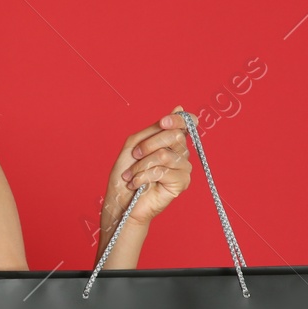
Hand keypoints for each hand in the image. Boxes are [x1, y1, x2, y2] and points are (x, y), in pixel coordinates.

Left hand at [104, 105, 193, 228]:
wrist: (120, 201)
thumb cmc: (126, 174)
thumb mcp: (135, 144)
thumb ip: (155, 128)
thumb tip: (179, 108)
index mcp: (171, 141)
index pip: (187, 123)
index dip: (179, 119)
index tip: (163, 122)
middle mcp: (181, 153)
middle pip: (175, 136)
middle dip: (148, 145)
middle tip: (135, 156)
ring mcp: (183, 168)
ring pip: (165, 155)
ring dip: (141, 165)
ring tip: (132, 175)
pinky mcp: (181, 183)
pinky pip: (163, 171)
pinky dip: (143, 176)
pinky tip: (137, 184)